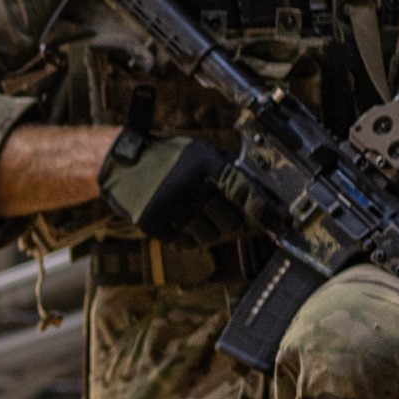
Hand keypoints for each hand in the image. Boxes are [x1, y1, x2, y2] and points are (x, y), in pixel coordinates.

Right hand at [98, 134, 253, 242]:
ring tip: (198, 216)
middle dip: (233, 223)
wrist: (121, 164)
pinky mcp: (155, 223)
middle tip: (230, 219)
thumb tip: (259, 200)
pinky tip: (182, 223)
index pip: (242, 189)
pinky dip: (189, 238)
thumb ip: (225, 173)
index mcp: (203, 161)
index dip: (262, 209)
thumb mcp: (198, 154)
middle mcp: (188, 184)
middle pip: (229, 220)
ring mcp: (171, 205)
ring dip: (211, 232)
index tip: (277, 222)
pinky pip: (186, 244)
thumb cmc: (166, 159)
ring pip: (210, 236)